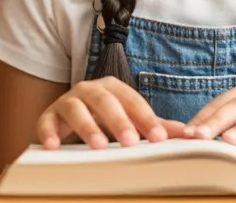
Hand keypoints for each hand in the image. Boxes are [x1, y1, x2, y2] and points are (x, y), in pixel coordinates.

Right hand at [35, 77, 187, 150]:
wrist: (66, 121)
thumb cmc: (104, 120)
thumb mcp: (130, 122)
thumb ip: (156, 126)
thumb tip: (190, 135)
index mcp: (113, 89)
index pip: (133, 101)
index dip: (147, 119)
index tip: (160, 139)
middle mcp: (89, 90)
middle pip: (105, 101)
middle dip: (119, 121)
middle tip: (131, 142)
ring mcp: (67, 101)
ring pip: (76, 109)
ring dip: (87, 127)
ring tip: (99, 146)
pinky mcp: (47, 116)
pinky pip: (46, 122)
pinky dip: (49, 133)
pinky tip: (54, 146)